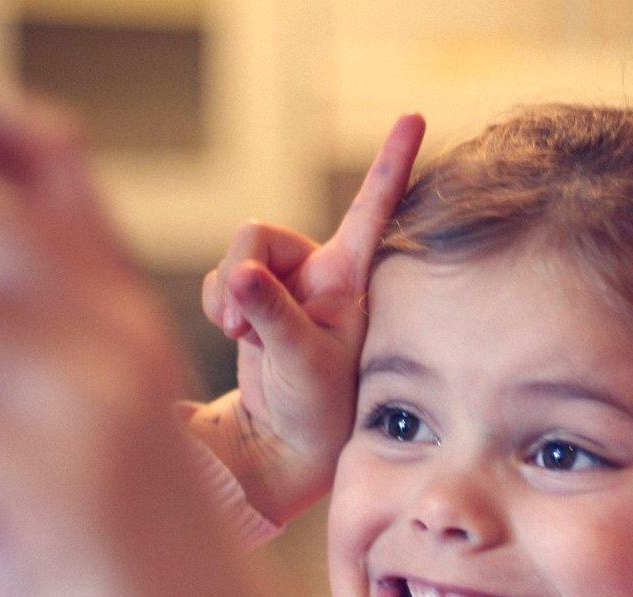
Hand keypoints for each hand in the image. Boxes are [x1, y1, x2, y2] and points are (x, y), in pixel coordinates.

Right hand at [194, 115, 424, 524]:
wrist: (283, 444)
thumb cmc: (315, 410)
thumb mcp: (301, 361)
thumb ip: (270, 313)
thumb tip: (239, 276)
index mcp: (348, 278)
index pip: (373, 209)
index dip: (391, 162)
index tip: (414, 116)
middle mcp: (317, 273)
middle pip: (259, 230)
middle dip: (240, 267)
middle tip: (244, 326)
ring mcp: (281, 285)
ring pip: (234, 256)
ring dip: (226, 295)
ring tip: (246, 340)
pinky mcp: (252, 302)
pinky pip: (220, 282)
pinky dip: (218, 305)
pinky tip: (236, 337)